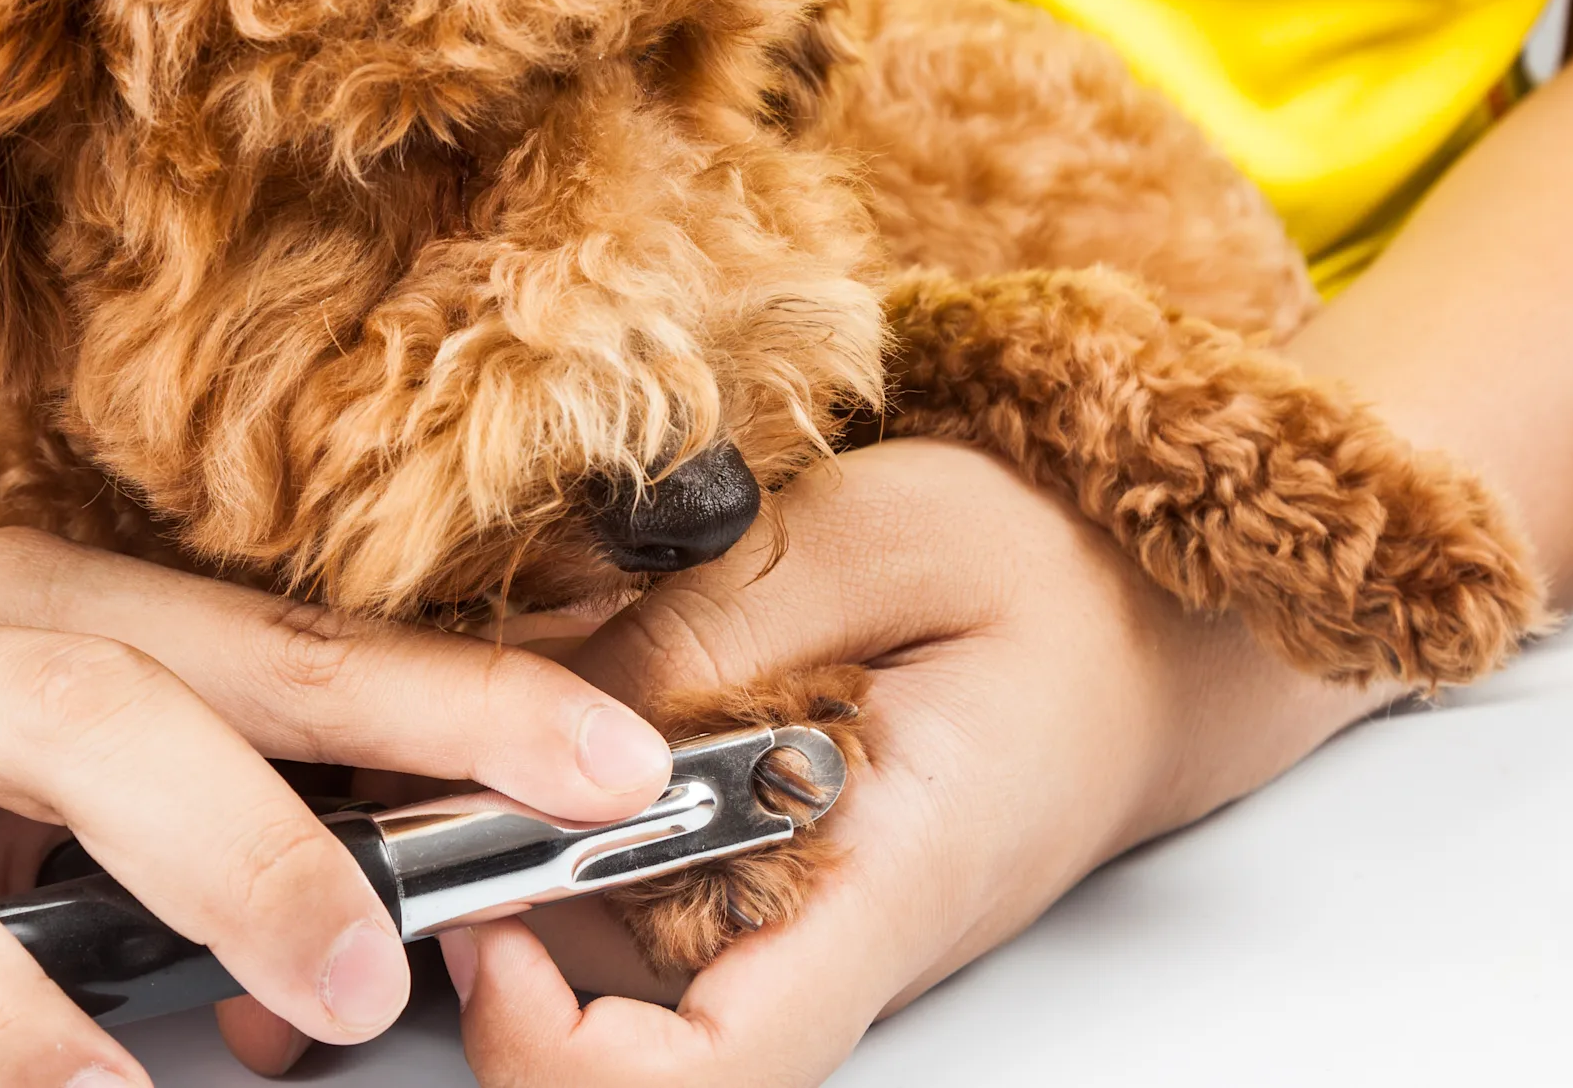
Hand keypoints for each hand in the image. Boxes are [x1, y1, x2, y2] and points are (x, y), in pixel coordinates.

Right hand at [0, 527, 669, 1087]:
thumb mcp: (63, 687)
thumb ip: (222, 764)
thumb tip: (420, 886)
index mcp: (44, 598)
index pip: (280, 649)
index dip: (452, 706)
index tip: (607, 768)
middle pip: (93, 721)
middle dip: (249, 853)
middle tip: (364, 980)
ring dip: (27, 1034)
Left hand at [436, 438, 1393, 1085]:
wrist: (1143, 621)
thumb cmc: (1056, 577)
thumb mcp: (886, 537)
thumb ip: (716, 624)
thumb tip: (549, 713)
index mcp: (883, 881)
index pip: (719, 1069)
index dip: (566, 1053)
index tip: (492, 927)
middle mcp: (826, 935)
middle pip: (618, 1018)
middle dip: (492, 908)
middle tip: (429, 765)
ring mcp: (794, 918)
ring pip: (604, 948)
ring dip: (516, 842)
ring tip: (490, 697)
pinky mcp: (769, 878)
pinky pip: (632, 883)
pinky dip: (567, 808)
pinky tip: (562, 698)